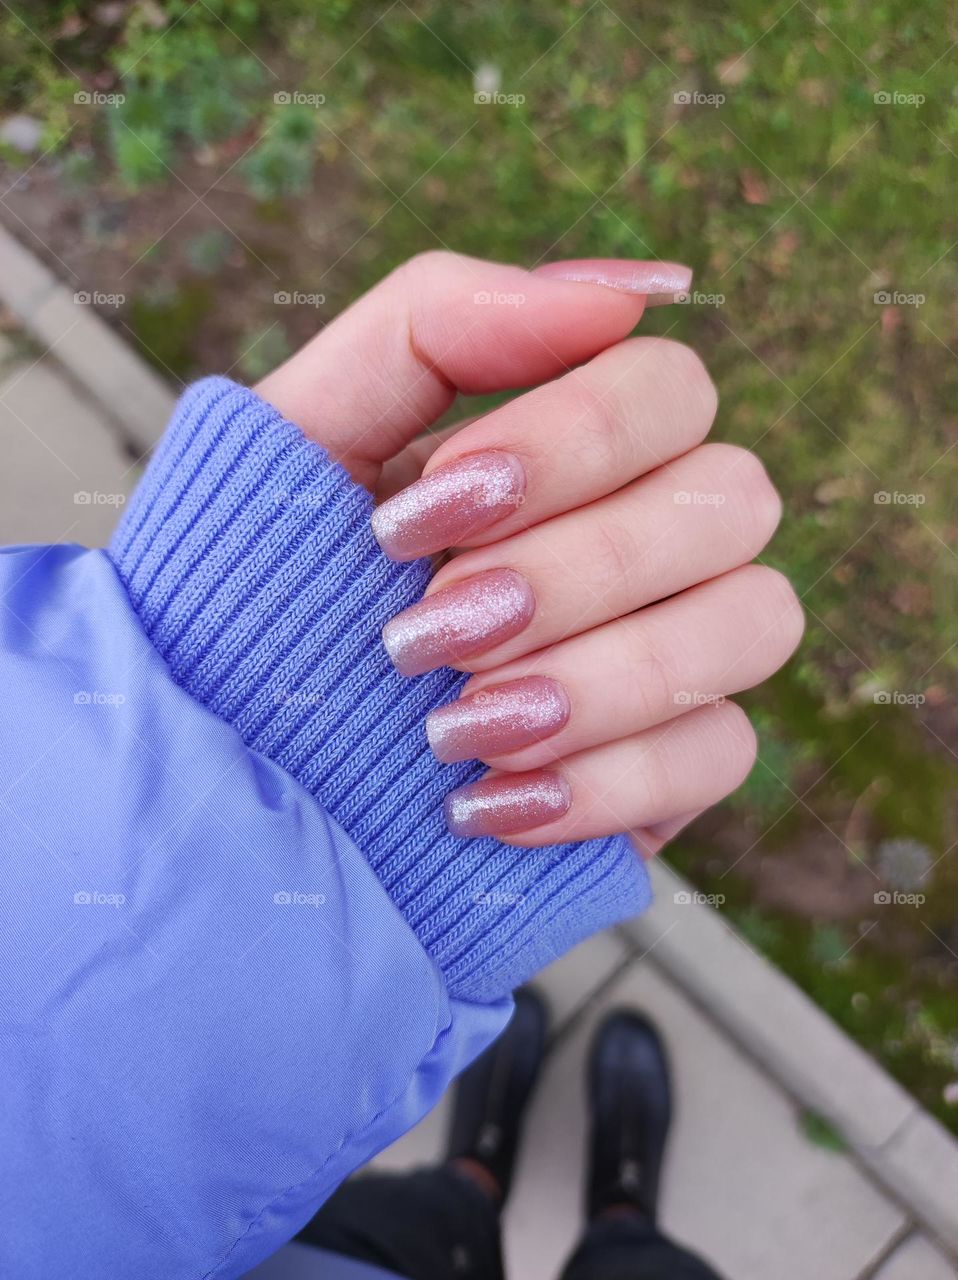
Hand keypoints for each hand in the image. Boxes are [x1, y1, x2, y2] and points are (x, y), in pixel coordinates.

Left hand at [257, 251, 802, 851]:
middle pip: (732, 498)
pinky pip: (724, 752)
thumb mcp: (305, 438)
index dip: (572, 442)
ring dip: (601, 677)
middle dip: (573, 572)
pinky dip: (607, 781)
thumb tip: (620, 290)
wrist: (238, 765)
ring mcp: (672, 652)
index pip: (668, 388)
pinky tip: (489, 805)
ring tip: (454, 730)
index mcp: (567, 448)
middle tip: (425, 634)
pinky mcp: (670, 770)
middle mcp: (644, 535)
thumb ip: (433, 325)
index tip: (423, 517)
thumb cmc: (268, 587)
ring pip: (756, 619)